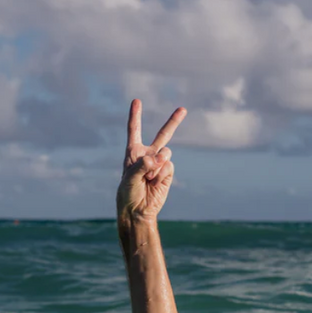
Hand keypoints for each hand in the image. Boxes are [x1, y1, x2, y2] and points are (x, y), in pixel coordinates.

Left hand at [117, 99, 185, 222]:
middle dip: (174, 121)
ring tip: (148, 178)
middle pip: (164, 134)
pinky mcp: (167, 173)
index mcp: (133, 152)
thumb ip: (143, 164)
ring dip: (157, 164)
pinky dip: (161, 174)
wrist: (137, 210)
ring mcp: (160, 164)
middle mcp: (148, 155)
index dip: (135, 115)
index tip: (136, 101)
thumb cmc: (128, 192)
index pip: (134, 130)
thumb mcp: (129, 177)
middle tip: (183, 109)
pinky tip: (154, 183)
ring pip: (166, 152)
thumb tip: (160, 157)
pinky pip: (168, 166)